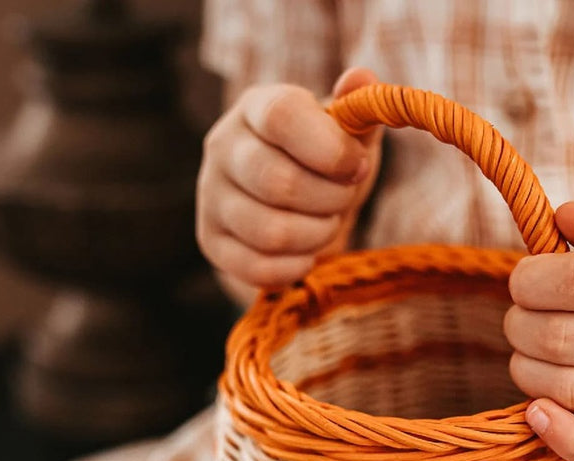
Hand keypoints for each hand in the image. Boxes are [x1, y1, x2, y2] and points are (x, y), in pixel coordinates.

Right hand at [196, 68, 382, 298]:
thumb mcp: (349, 133)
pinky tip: (308, 253)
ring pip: (271, 232)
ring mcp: (211, 196)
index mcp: (256, 108)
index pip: (282, 117)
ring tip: (327, 224)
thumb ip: (358, 109)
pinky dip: (296, 267)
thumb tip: (361, 79)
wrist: (297, 206)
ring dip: (317, 236)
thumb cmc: (327, 162)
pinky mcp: (211, 241)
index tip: (359, 167)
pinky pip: (258, 268)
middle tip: (344, 199)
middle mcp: (223, 147)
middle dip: (330, 200)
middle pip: (279, 183)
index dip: (330, 149)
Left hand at [506, 201, 573, 460]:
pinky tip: (536, 412)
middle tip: (520, 319)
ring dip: (526, 370)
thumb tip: (562, 215)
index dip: (532, 280)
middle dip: (520, 326)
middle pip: (564, 339)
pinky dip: (560, 438)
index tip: (524, 281)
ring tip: (529, 353)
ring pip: (569, 390)